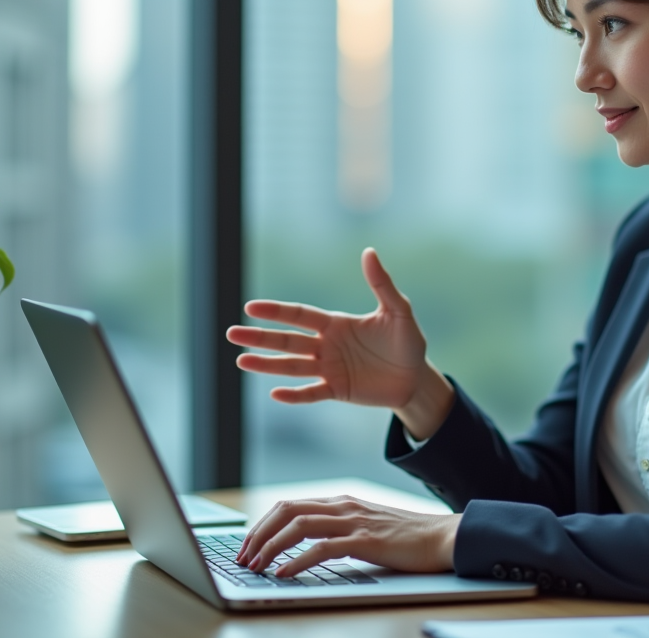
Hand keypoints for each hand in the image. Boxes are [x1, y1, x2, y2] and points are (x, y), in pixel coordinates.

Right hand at [226, 248, 454, 438]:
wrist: (416, 378)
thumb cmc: (407, 341)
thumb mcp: (398, 311)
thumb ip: (382, 284)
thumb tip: (369, 252)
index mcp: (336, 324)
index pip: (300, 316)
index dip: (276, 312)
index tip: (251, 308)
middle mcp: (326, 346)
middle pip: (287, 340)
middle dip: (260, 337)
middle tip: (232, 334)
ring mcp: (329, 369)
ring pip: (292, 366)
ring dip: (267, 364)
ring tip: (241, 361)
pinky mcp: (337, 391)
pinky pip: (312, 393)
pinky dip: (295, 395)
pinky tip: (275, 393)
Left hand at [235, 496, 461, 576]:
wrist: (443, 537)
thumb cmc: (407, 538)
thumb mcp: (367, 528)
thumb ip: (340, 532)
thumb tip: (308, 549)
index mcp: (342, 502)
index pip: (290, 506)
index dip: (263, 525)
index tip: (248, 546)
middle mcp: (343, 506)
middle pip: (287, 511)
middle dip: (259, 534)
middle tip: (243, 557)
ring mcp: (354, 521)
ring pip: (299, 526)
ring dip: (271, 546)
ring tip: (256, 566)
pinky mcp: (365, 540)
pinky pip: (322, 549)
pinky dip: (297, 561)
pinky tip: (284, 574)